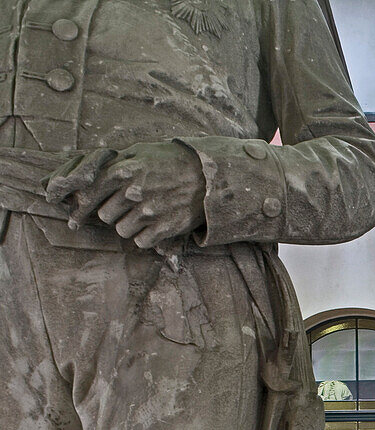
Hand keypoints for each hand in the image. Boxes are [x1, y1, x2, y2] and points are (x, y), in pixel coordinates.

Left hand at [45, 142, 205, 249]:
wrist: (210, 176)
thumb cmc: (172, 161)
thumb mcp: (140, 152)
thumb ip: (113, 164)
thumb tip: (83, 179)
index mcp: (123, 170)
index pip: (87, 194)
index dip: (79, 207)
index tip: (75, 217)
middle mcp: (133, 192)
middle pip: (104, 215)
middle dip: (113, 212)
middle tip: (127, 207)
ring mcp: (149, 211)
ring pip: (122, 230)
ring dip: (130, 225)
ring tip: (145, 214)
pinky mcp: (165, 228)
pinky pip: (141, 241)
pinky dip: (146, 236)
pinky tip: (155, 224)